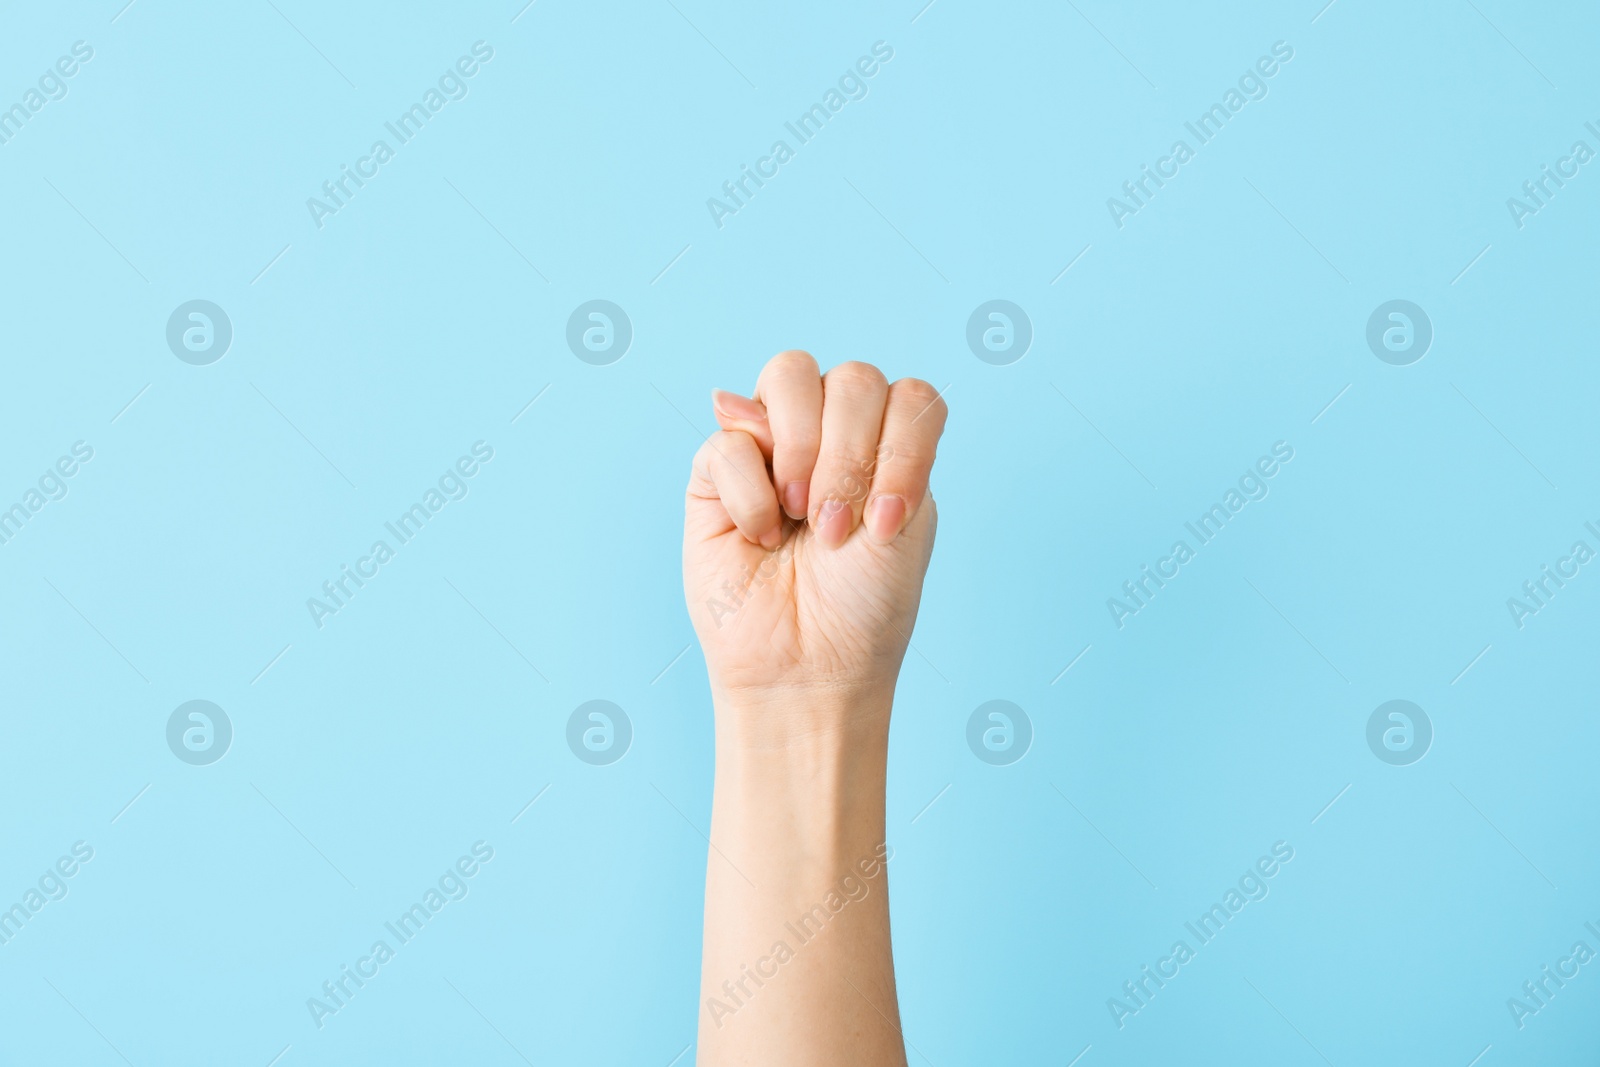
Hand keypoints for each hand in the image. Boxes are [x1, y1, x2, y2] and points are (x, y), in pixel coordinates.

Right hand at [682, 351, 947, 727]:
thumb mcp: (905, 521)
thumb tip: (826, 392)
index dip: (902, 447)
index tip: (890, 521)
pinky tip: (761, 536)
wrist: (810, 669)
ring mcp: (774, 446)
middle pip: (851, 378)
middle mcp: (834, 435)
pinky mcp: (716, 473)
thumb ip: (884, 442)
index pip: (906, 395)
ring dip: (805, 449)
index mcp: (890, 447)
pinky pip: (732, 438)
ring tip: (801, 516)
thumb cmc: (863, 607)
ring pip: (789, 376)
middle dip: (852, 453)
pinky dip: (752, 492)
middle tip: (836, 527)